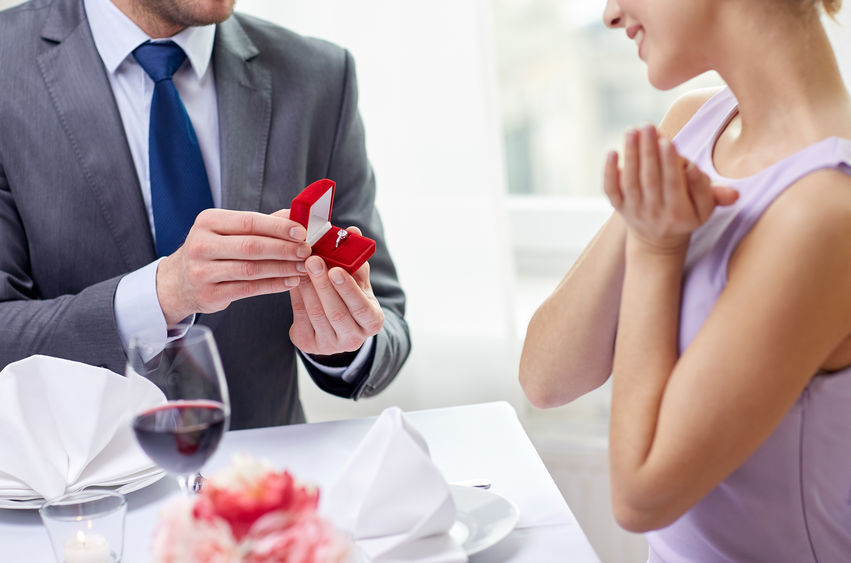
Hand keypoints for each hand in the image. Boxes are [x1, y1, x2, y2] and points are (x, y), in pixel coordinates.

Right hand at [156, 209, 311, 323]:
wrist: (178, 281)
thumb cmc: (212, 250)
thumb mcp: (227, 230)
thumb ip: (261, 223)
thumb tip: (295, 215)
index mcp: (208, 222)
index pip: (248, 222)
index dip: (278, 227)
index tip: (301, 232)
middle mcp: (201, 244)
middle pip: (251, 246)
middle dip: (284, 249)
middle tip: (306, 251)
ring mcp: (202, 271)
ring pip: (251, 269)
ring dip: (282, 268)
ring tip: (303, 267)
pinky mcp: (209, 294)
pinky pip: (248, 289)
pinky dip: (273, 285)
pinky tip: (290, 281)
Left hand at [288, 227, 384, 355]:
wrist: (336, 327)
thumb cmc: (349, 297)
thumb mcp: (358, 281)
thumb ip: (356, 258)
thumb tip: (353, 231)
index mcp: (372, 322)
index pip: (362, 307)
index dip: (348, 289)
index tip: (336, 269)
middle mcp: (354, 338)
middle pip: (336, 312)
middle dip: (323, 284)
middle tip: (312, 260)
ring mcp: (330, 345)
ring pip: (316, 314)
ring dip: (307, 287)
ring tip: (301, 265)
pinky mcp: (309, 344)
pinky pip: (300, 317)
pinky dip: (297, 295)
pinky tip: (294, 278)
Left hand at [603, 125, 737, 252]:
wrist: (659, 241)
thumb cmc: (687, 214)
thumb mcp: (705, 208)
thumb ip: (712, 191)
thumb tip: (697, 170)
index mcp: (679, 213)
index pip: (673, 185)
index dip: (669, 164)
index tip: (667, 141)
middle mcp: (654, 213)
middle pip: (650, 180)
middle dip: (648, 152)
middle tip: (648, 126)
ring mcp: (634, 211)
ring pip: (630, 182)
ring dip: (631, 155)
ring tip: (633, 131)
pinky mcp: (619, 208)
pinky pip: (611, 191)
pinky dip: (609, 172)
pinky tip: (611, 151)